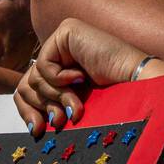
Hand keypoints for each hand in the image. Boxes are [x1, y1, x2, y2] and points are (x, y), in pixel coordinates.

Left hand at [14, 18, 144, 136]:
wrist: (135, 85)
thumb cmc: (113, 101)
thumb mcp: (75, 107)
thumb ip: (53, 108)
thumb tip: (32, 126)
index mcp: (62, 70)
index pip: (30, 88)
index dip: (29, 111)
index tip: (37, 130)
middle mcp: (60, 52)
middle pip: (28, 82)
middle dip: (42, 105)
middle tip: (58, 120)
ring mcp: (62, 40)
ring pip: (36, 76)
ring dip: (57, 96)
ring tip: (76, 105)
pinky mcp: (66, 33)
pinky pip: (45, 64)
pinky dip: (60, 79)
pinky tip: (80, 78)